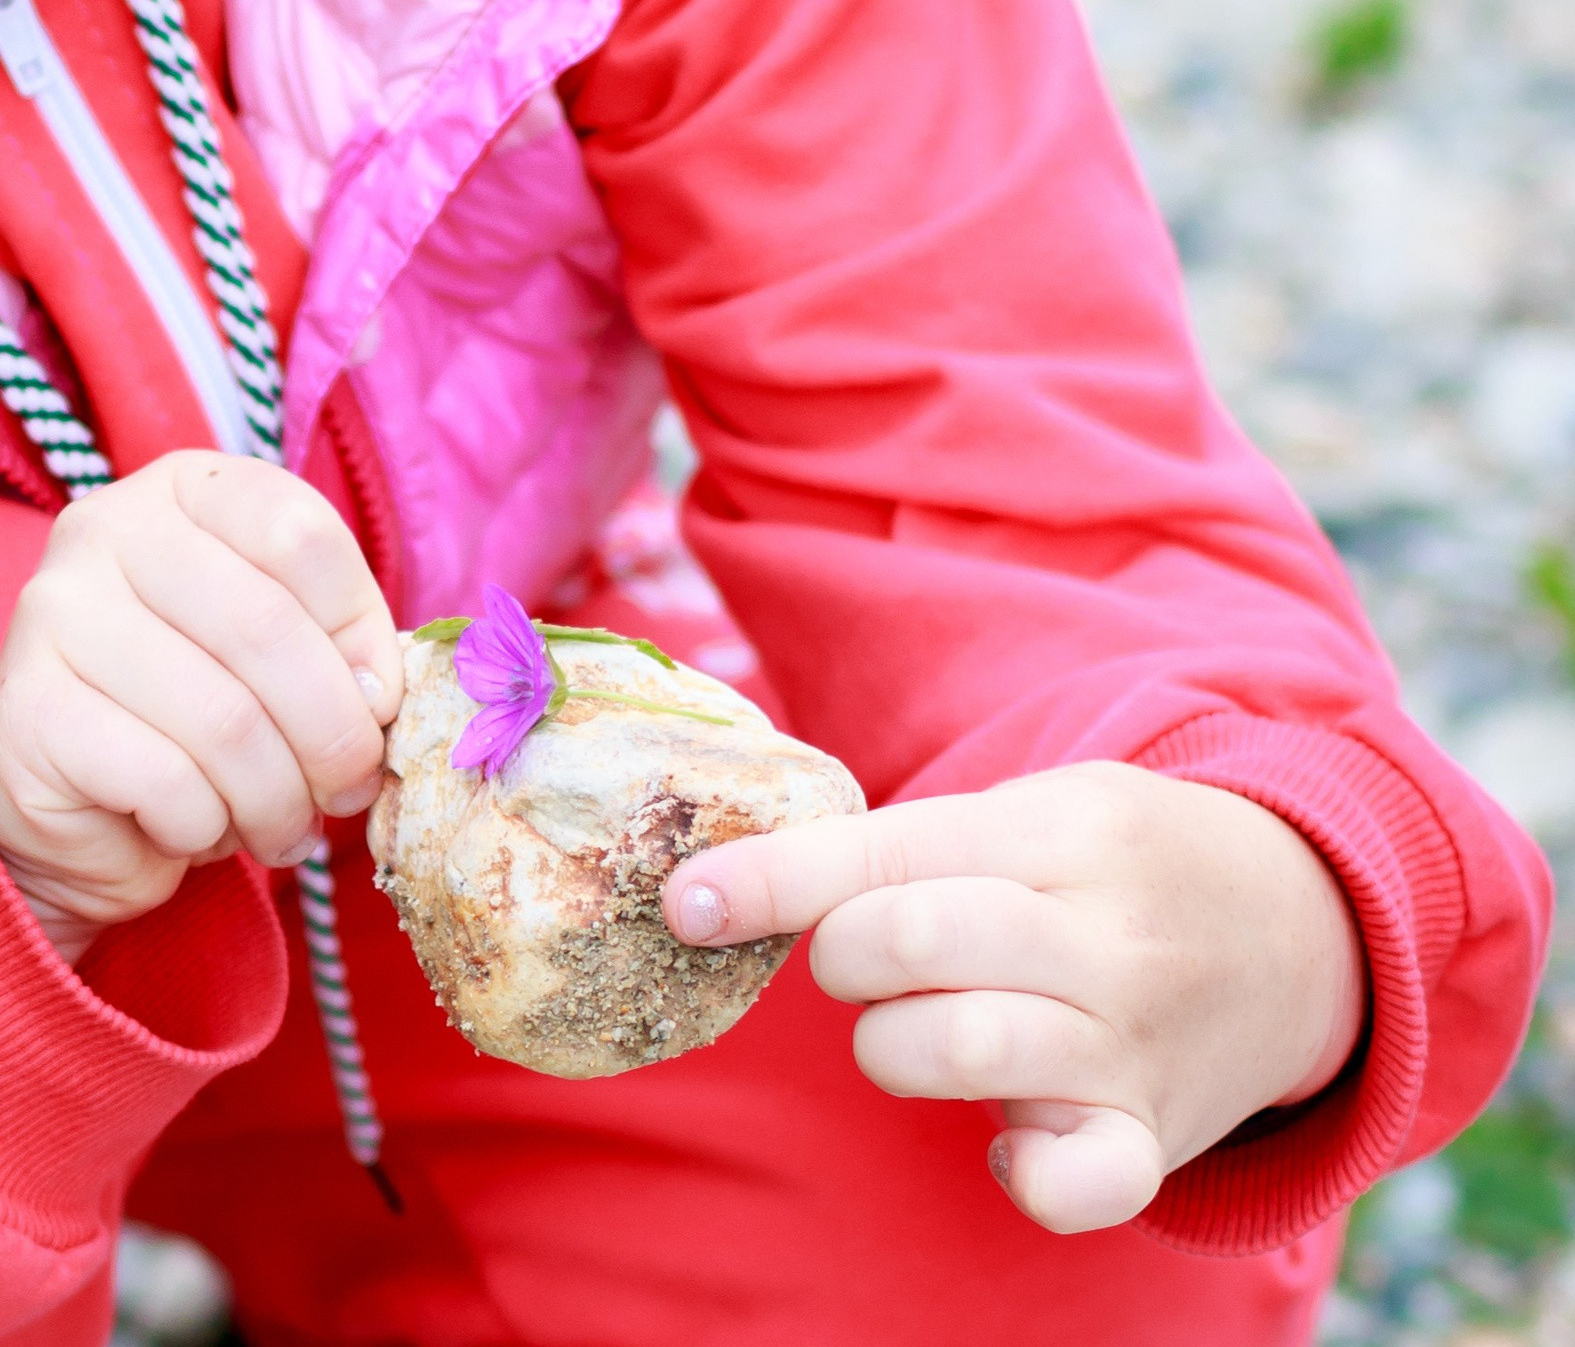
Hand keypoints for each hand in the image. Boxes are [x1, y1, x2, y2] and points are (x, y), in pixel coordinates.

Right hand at [0, 452, 400, 962]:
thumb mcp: (276, 659)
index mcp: (184, 490)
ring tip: (280, 828)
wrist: (66, 808)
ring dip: (276, 798)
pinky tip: (194, 830)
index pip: (301, 532)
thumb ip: (334, 651)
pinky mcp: (28, 711)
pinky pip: (166, 783)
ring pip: (223, 721)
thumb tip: (375, 701)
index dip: (360, 632)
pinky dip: (206, 828)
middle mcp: (106, 530)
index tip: (377, 704)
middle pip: (265, 626)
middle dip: (331, 735)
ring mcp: (55, 615)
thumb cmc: (190, 720)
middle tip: (346, 790)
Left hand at [661, 761, 1366, 1232]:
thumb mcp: (1033, 809)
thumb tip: (718, 885)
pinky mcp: (1155, 1138)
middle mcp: (1103, 935)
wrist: (1309, 925)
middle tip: (861, 960)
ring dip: (895, 1047)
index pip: (883, 852)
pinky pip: (1074, 1186)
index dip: (767, 879)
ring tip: (924, 1028)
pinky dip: (1018, 1172)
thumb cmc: (1116, 865)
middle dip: (842, 956)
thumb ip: (895, 843)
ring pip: (954, 1049)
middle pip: (907, 942)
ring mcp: (1134, 1042)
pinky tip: (1004, 1134)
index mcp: (1062, 831)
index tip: (686, 901)